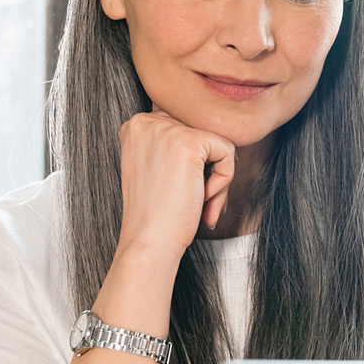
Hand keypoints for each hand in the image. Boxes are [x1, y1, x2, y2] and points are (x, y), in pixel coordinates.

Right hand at [115, 104, 235, 254]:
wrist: (149, 241)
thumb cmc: (156, 213)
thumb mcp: (155, 167)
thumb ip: (173, 144)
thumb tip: (210, 134)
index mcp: (136, 126)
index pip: (184, 127)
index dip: (193, 161)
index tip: (183, 189)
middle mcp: (146, 122)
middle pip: (201, 133)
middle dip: (207, 169)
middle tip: (199, 200)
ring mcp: (166, 130)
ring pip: (216, 142)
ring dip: (217, 178)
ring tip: (203, 204)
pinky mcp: (189, 143)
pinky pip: (227, 151)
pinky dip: (224, 180)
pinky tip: (204, 201)